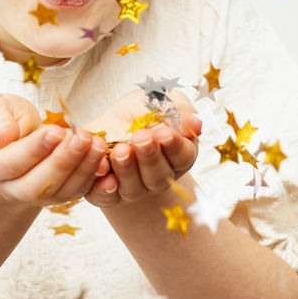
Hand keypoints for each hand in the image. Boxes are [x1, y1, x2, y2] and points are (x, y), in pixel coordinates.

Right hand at [0, 93, 110, 206]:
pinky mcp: (55, 194)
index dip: (33, 150)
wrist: (12, 137)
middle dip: (62, 162)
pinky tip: (103, 157)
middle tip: (83, 138)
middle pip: (35, 186)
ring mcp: (32, 195)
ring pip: (58, 192)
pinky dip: (91, 177)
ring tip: (98, 144)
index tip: (56, 130)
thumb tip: (5, 136)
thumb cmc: (2, 119)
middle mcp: (8, 188)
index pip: (9, 164)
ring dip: (81, 169)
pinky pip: (74, 192)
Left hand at [82, 89, 201, 207]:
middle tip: (141, 138)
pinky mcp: (109, 195)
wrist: (105, 129)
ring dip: (127, 169)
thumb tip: (195, 122)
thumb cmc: (136, 114)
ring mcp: (134, 189)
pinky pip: (106, 197)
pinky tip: (102, 169)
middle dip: (150, 157)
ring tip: (120, 150)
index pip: (182, 156)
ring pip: (134, 188)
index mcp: (177, 155)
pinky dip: (103, 187)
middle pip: (159, 176)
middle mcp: (158, 177)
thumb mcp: (156, 100)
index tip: (165, 132)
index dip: (174, 145)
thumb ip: (177, 109)